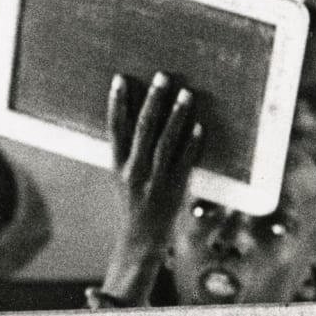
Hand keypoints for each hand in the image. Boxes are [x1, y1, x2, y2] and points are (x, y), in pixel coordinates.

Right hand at [100, 72, 202, 301]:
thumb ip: (127, 150)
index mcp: (117, 165)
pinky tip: (200, 126)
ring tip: (186, 93)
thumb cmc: (132, 203)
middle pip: (143, 128)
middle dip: (153, 100)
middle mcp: (134, 170)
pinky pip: (185, 161)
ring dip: (177, 115)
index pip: (115, 128)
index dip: (117, 103)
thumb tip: (134, 117)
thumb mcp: (120, 176)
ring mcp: (155, 180)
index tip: (121, 78)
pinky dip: (192, 143)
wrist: (140, 239)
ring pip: (166, 142)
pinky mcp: (175, 188)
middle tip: (162, 77)